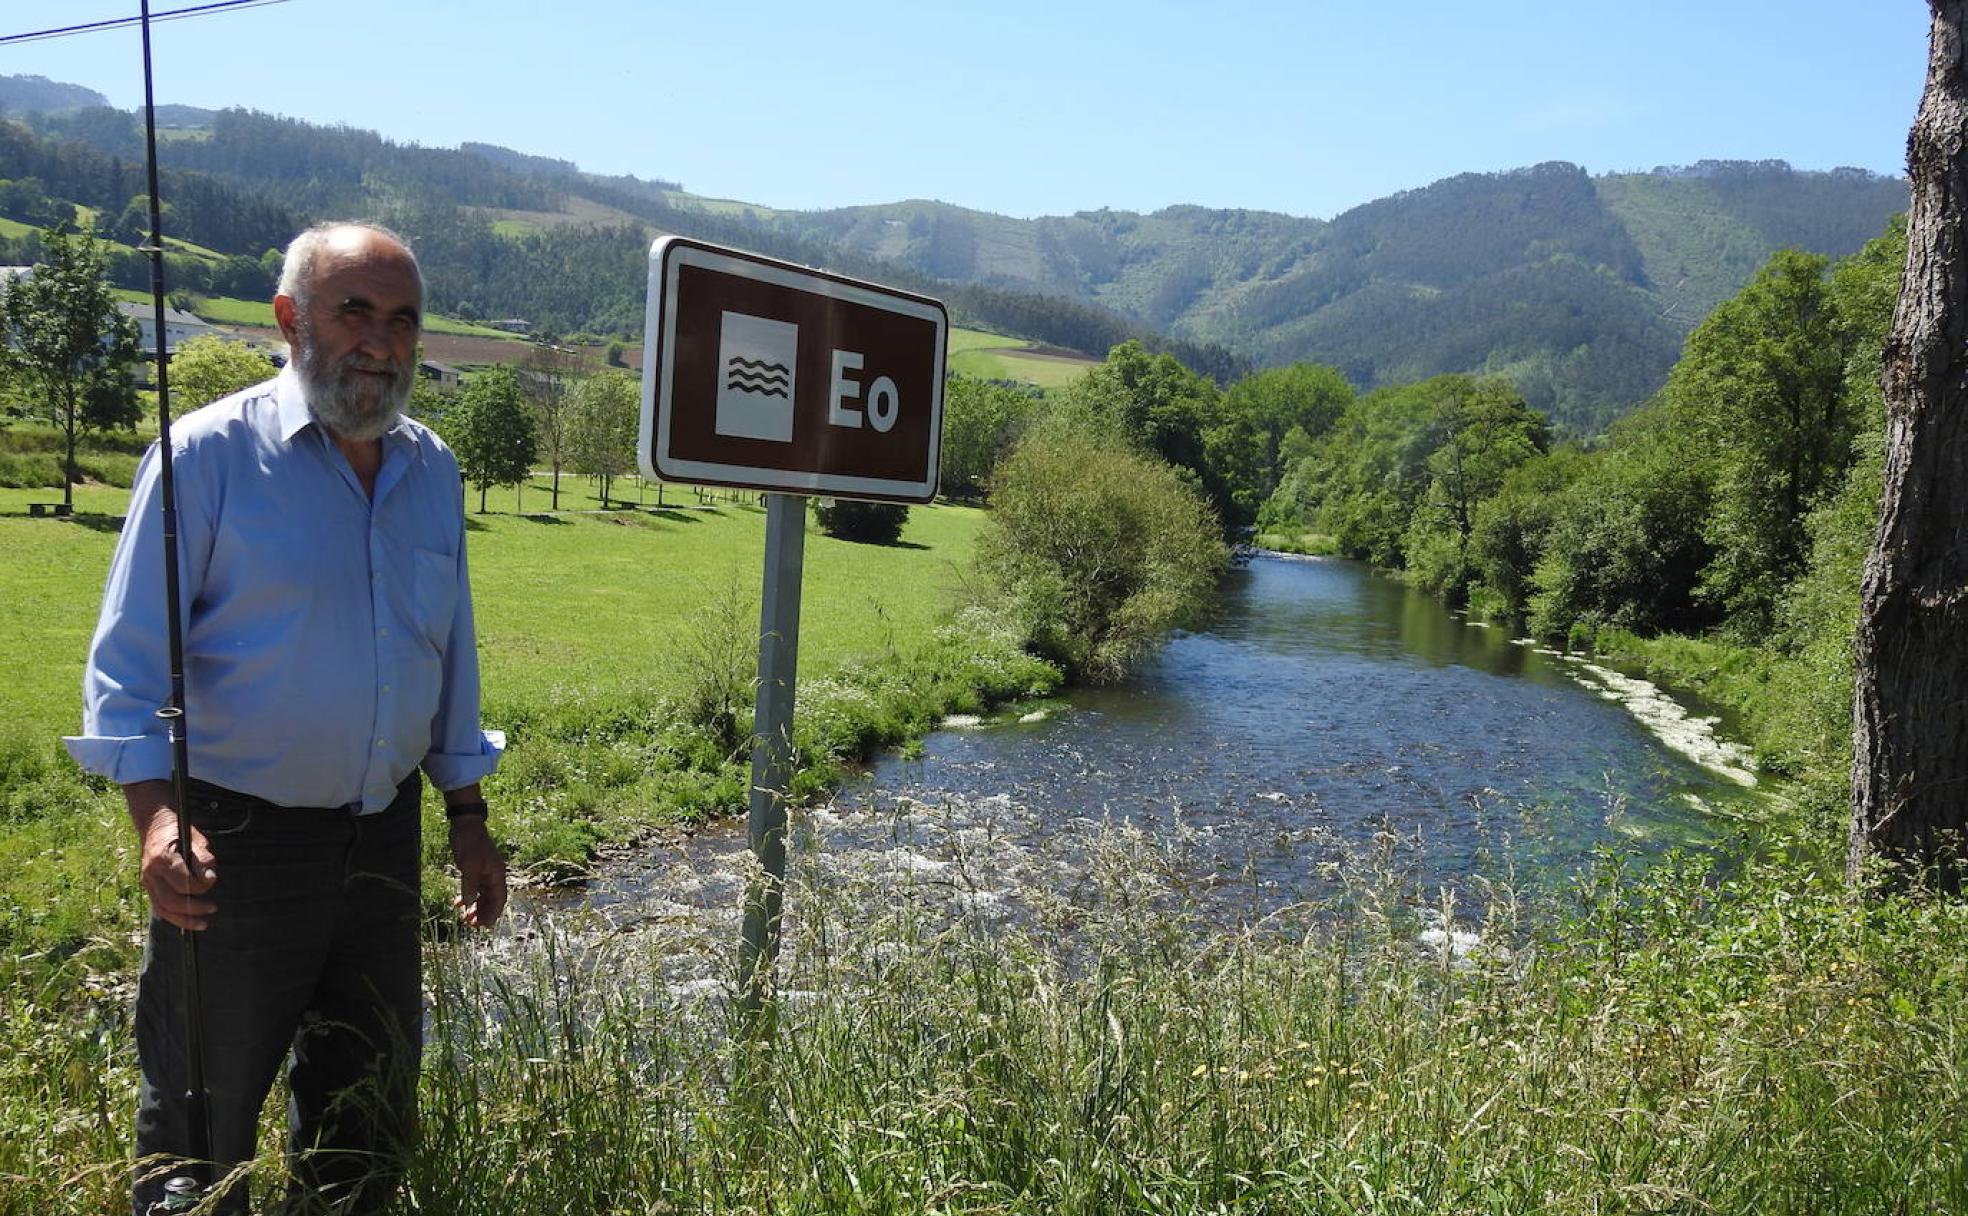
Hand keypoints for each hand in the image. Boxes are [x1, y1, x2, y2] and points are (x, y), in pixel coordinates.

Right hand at [139, 810, 217, 931]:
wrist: (154, 825)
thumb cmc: (179, 832)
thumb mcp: (196, 839)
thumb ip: (203, 859)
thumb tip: (209, 880)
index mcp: (161, 858)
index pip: (181, 882)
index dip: (198, 887)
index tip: (211, 882)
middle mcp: (150, 872)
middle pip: (170, 900)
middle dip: (193, 908)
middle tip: (213, 908)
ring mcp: (146, 882)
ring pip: (162, 909)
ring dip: (183, 920)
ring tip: (203, 923)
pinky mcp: (148, 887)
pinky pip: (159, 908)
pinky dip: (174, 917)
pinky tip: (189, 921)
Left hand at [449, 816, 506, 927]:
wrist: (465, 825)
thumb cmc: (470, 843)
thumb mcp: (469, 865)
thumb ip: (470, 885)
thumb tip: (469, 904)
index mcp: (496, 874)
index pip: (499, 899)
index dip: (493, 913)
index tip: (484, 926)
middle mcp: (493, 875)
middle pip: (491, 900)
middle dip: (483, 913)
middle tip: (470, 925)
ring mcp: (484, 873)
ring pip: (482, 896)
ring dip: (475, 908)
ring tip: (464, 918)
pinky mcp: (474, 870)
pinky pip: (474, 888)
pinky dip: (467, 897)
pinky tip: (457, 904)